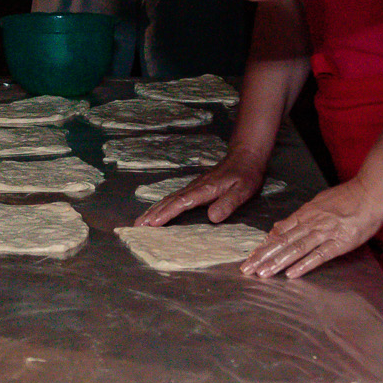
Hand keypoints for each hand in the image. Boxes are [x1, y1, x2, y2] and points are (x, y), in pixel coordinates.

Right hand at [134, 156, 263, 226]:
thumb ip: (228, 203)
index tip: (152, 223)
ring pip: (169, 199)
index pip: (181, 203)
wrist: (244, 156)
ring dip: (154, 210)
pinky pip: (174, 198)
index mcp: (204, 189)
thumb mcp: (242, 190)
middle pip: (169, 201)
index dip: (166, 213)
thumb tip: (212, 218)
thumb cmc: (245, 175)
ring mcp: (193, 187)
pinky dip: (163, 206)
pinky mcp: (194, 188)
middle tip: (137, 225)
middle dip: (153, 213)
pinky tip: (158, 211)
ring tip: (141, 221)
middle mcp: (195, 187)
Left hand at [238, 178, 382, 278]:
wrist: (371, 193)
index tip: (251, 257)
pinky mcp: (339, 243)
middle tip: (247, 269)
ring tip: (263, 273)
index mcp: (305, 213)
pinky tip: (291, 274)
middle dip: (263, 256)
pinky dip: (304, 265)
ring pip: (296, 249)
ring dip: (278, 262)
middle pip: (282, 242)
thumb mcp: (318, 202)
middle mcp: (311, 223)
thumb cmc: (347, 197)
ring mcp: (324, 233)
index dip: (264, 246)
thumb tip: (278, 227)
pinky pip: (318, 255)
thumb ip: (298, 217)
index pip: (279, 232)